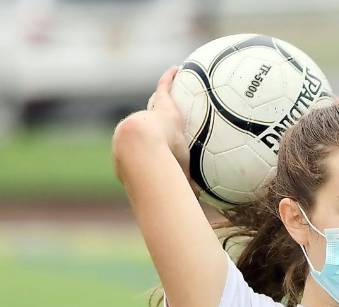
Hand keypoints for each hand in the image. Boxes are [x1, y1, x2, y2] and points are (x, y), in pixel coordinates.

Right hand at [145, 66, 200, 195]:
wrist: (141, 149)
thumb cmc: (157, 169)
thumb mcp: (172, 180)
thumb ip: (184, 187)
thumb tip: (197, 202)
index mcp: (139, 151)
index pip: (147, 149)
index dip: (150, 148)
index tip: (154, 148)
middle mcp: (138, 130)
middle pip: (146, 124)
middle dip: (150, 121)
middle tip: (156, 117)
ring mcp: (149, 115)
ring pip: (153, 105)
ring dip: (160, 98)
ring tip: (168, 89)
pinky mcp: (160, 103)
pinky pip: (165, 87)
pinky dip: (170, 78)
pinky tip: (179, 69)